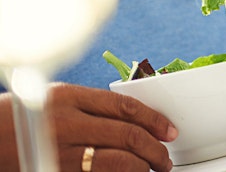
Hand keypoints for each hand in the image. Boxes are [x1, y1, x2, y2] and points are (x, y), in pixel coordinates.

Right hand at [1, 84, 175, 171]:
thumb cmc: (21, 118)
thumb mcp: (54, 99)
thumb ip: (89, 105)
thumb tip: (132, 119)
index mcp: (69, 97)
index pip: (125, 107)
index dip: (154, 120)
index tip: (169, 130)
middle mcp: (66, 123)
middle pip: (127, 135)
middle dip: (154, 149)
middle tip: (164, 157)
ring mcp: (59, 152)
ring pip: (117, 161)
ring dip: (142, 167)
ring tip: (151, 170)